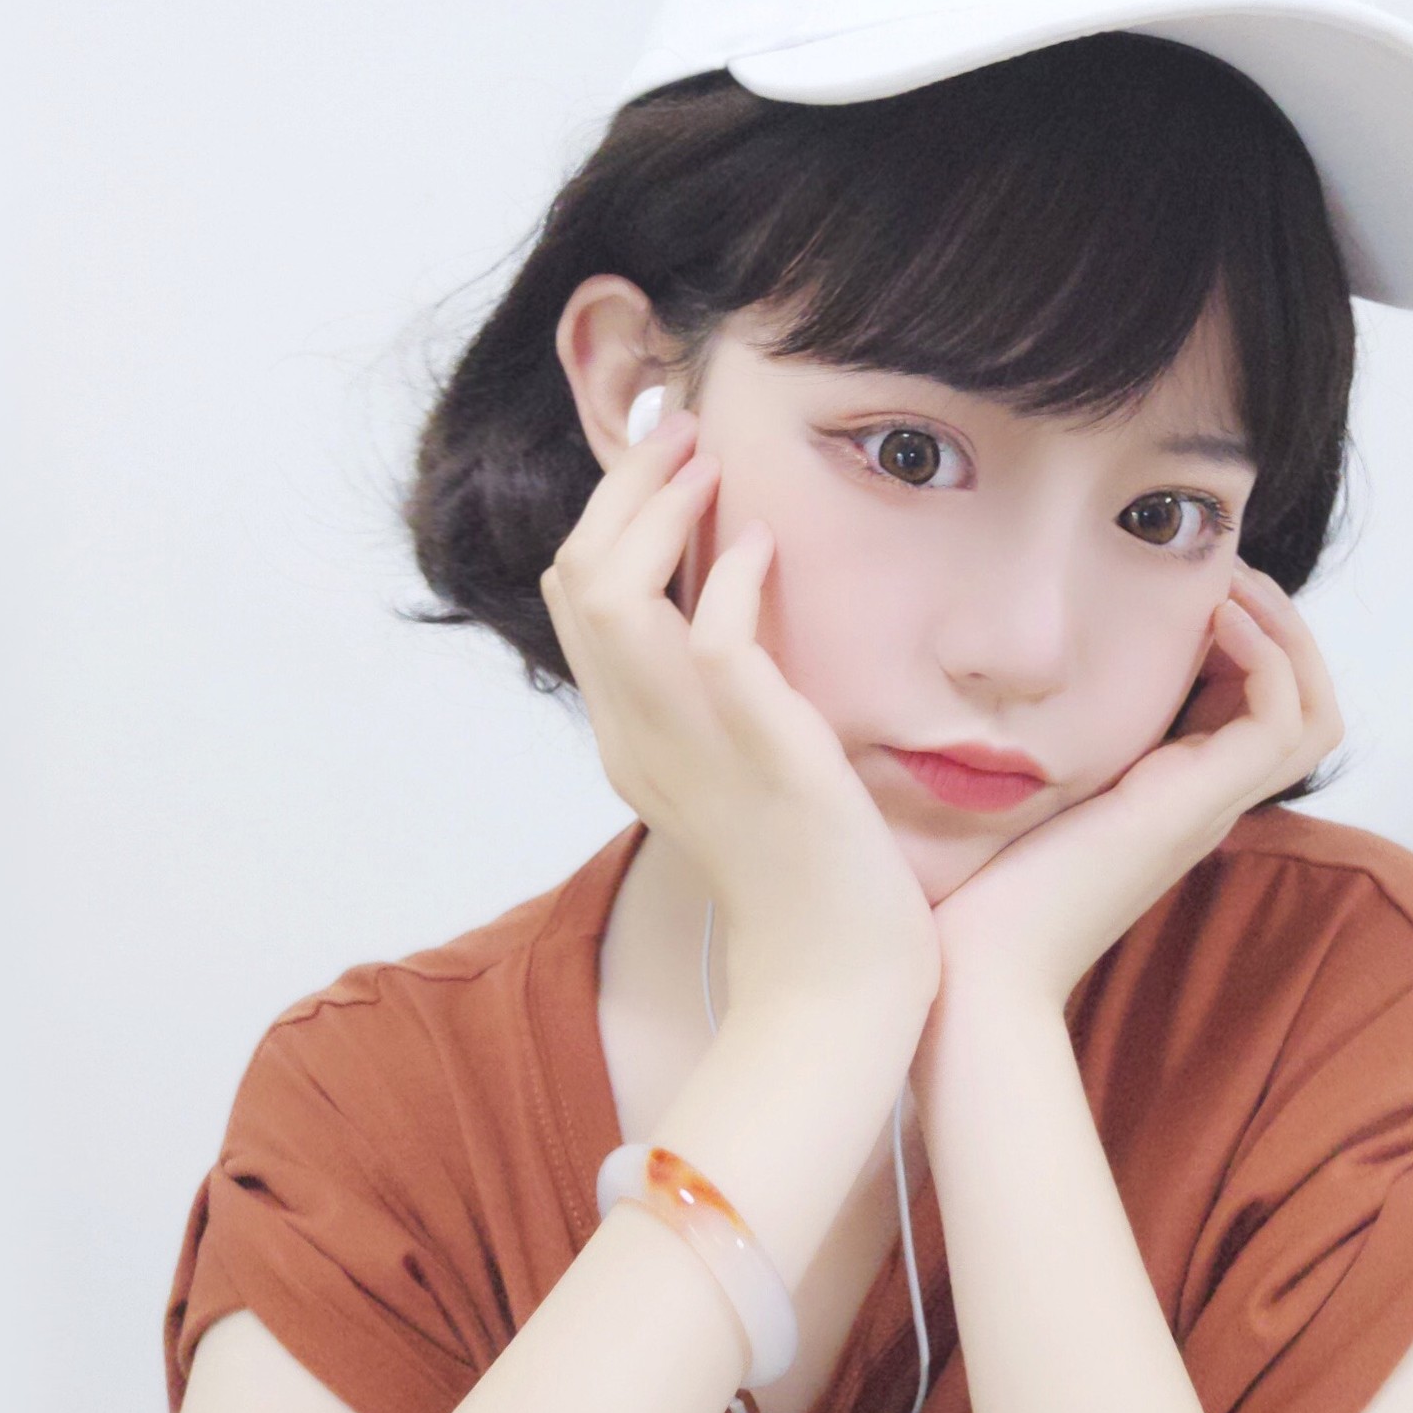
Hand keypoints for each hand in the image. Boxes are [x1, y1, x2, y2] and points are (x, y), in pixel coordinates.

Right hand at [539, 411, 940, 1022]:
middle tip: (682, 432)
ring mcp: (686, 748)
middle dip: (623, 489)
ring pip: (614, 597)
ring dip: (657, 511)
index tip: (666, 464)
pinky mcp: (758, 755)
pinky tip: (763, 544)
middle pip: (577, 581)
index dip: (609, 518)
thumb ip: (714, 702)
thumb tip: (727, 608)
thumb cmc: (806, 879)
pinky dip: (729, 578)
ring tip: (708, 462)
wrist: (836, 981)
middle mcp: (635, 740)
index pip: (576, 605)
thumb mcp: (736, 777)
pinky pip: (713, 641)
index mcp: (627, 742)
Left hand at [923, 559, 1341, 1029]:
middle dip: (1280, 627)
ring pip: (1313, 712)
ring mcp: (1206, 808)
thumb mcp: (1020, 797)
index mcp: (1171, 801)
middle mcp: (1203, 804)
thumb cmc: (978, 896)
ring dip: (1284, 633)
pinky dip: (1264, 656)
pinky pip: (1280, 721)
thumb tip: (1008, 682)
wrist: (975, 973)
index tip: (1194, 589)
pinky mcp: (1195, 807)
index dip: (1244, 642)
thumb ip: (1041, 747)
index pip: (1256, 713)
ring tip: (1231, 584)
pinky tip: (1213, 618)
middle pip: (1306, 709)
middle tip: (1227, 574)